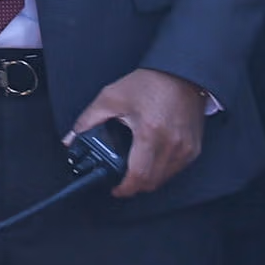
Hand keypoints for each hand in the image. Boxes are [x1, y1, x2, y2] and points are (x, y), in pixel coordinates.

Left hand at [67, 67, 204, 197]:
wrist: (182, 74)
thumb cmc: (150, 84)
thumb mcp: (111, 98)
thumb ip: (88, 120)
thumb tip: (71, 139)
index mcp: (150, 133)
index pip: (138, 175)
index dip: (125, 188)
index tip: (115, 189)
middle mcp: (172, 144)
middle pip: (152, 182)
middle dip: (134, 186)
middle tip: (120, 181)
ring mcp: (186, 148)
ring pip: (165, 179)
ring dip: (148, 180)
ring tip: (133, 170)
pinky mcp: (194, 148)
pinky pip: (176, 170)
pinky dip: (162, 171)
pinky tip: (150, 162)